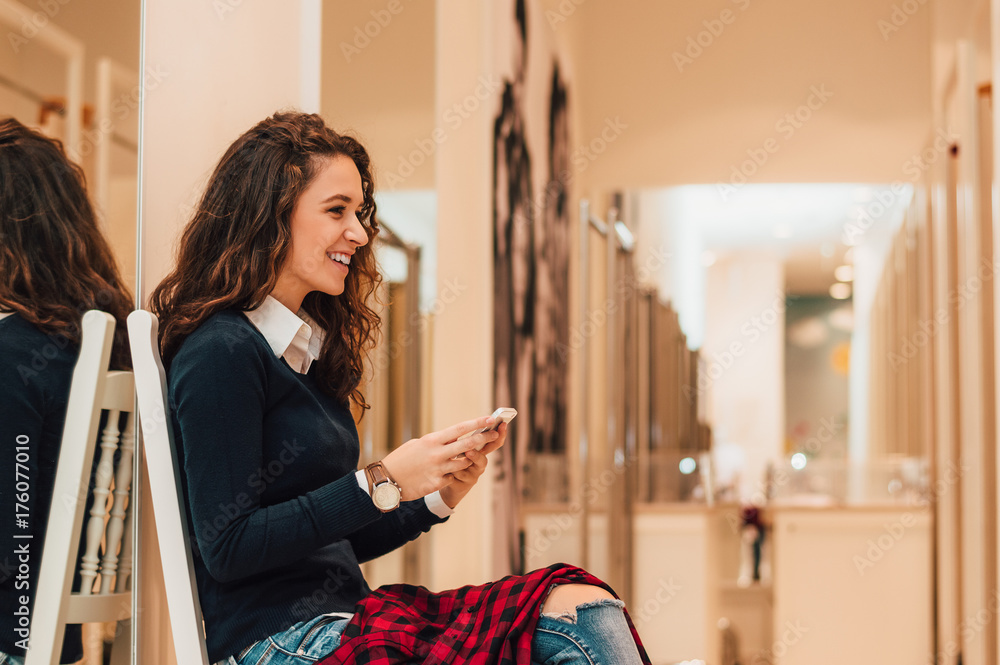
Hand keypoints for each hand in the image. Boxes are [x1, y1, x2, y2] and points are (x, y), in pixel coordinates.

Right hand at [381, 416, 499, 500]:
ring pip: (464, 463)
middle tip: (495, 434)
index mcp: (432, 440)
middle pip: (468, 445)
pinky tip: (444, 474)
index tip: (490, 419)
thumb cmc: (401, 459)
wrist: (386, 480)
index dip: (477, 423)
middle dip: (484, 439)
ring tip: (468, 458)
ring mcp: (438, 469)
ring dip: (469, 460)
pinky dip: (452, 474)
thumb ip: (435, 442)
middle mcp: (437, 453)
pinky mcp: (437, 483)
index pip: (460, 429)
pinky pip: (452, 477)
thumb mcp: (417, 445)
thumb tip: (450, 439)